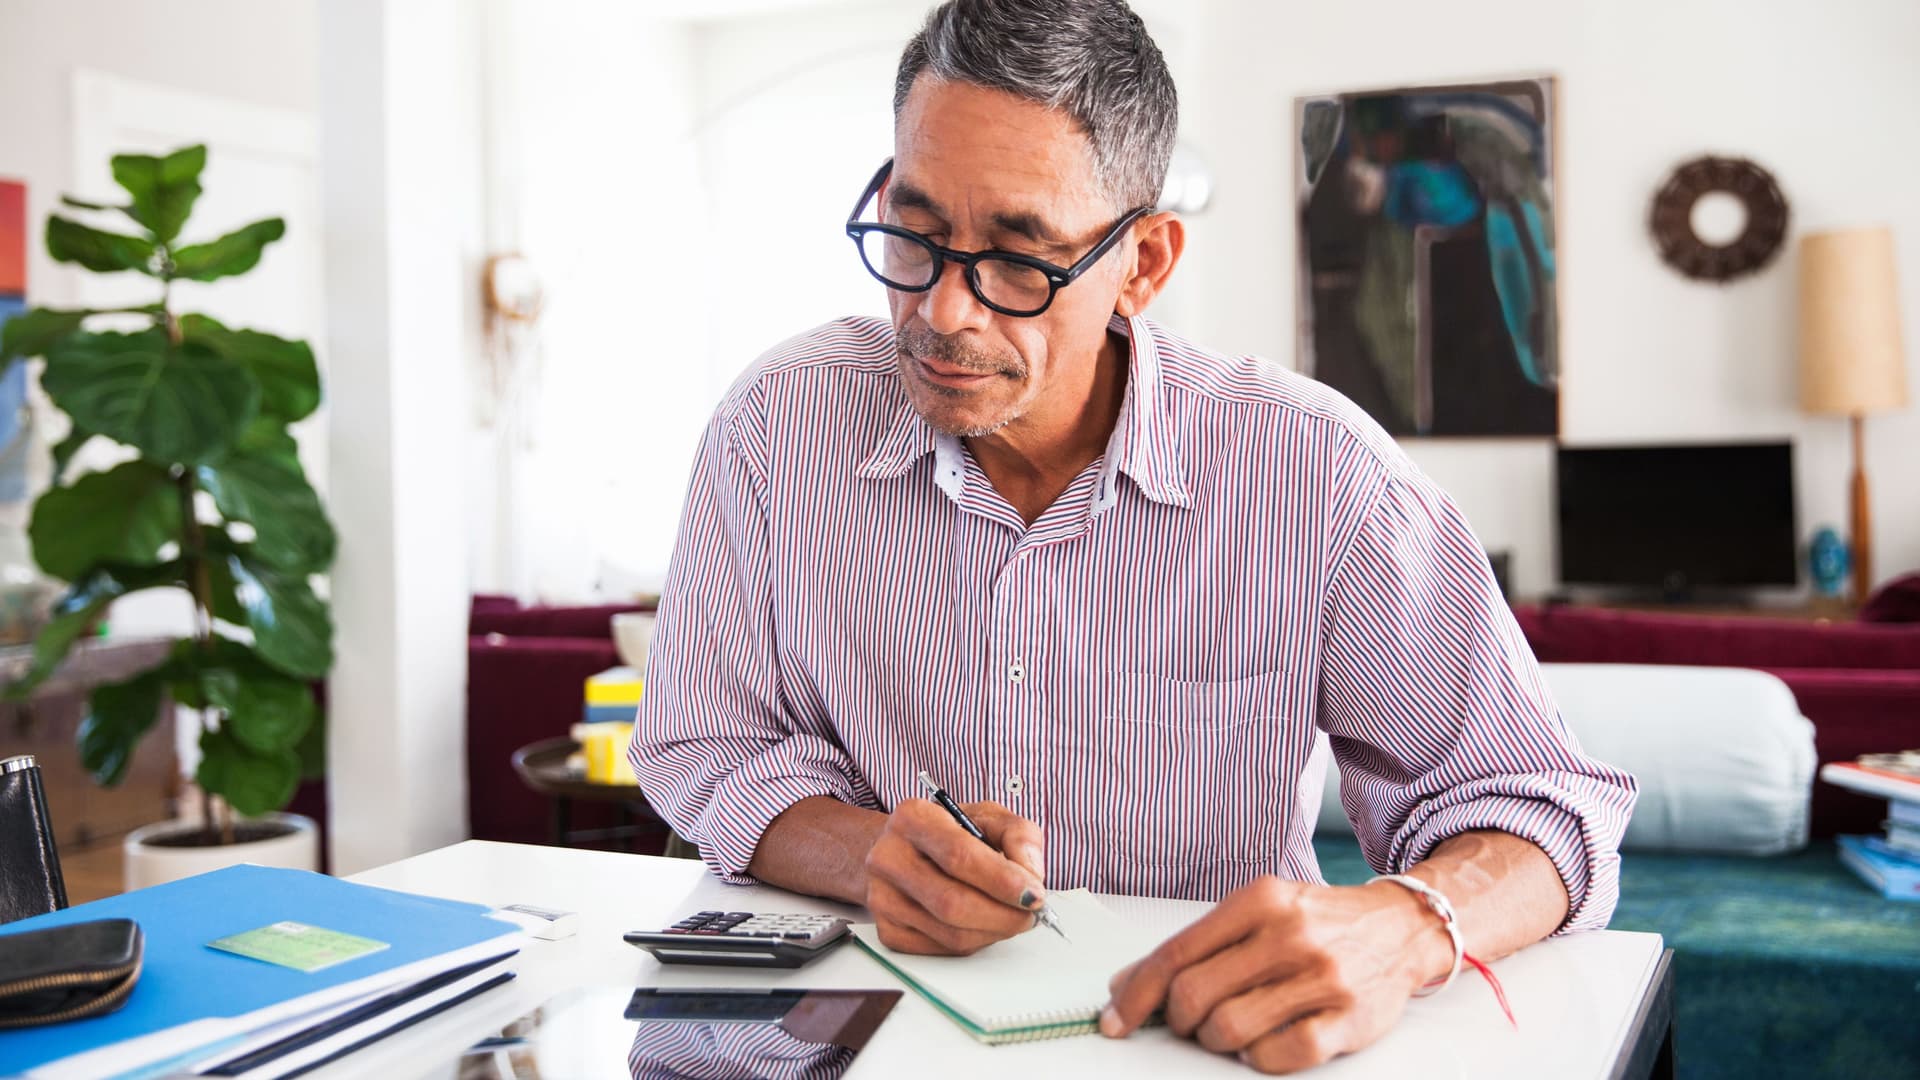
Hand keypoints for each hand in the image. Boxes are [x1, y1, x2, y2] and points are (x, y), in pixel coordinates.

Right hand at [863, 798, 1046, 955]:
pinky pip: (941, 949)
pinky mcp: (887, 929)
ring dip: (993, 932)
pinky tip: (984, 924)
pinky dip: (974, 942)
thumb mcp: (987, 816)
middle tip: (1031, 915)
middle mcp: (889, 857)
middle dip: (1003, 915)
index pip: (959, 855)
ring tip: (1013, 918)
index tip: (1034, 894)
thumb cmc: (949, 832)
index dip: (1002, 881)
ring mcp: (882, 897)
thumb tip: (1031, 873)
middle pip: (952, 902)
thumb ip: (1018, 834)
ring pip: (950, 933)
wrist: (902, 850)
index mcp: (913, 818)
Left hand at [1100, 876, 1450, 1073]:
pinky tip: (1263, 1043)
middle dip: (1179, 1021)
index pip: (1176, 953)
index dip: (1136, 993)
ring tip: (1229, 1030)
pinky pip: (1279, 1056)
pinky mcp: (1349, 1019)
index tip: (1115, 1019)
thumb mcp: (1259, 912)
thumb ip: (1199, 945)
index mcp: (1259, 900)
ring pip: (1231, 1029)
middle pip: (1196, 995)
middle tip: (1188, 1024)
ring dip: (1216, 1040)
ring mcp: (1322, 977)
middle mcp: (1290, 933)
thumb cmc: (1318, 923)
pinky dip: (1258, 1057)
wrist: (1402, 928)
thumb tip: (1128, 985)